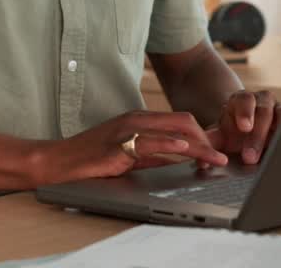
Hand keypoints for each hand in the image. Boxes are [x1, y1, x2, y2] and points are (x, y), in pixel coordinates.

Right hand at [39, 110, 228, 184]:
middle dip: (207, 139)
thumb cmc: (92, 159)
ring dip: (199, 146)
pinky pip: (150, 142)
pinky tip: (184, 151)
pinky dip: (170, 146)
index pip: (181, 122)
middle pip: (184, 122)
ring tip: (215, 159)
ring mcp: (128, 129)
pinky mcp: (119, 143)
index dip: (203, 135)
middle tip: (222, 157)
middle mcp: (137, 119)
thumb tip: (182, 158)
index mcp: (141, 120)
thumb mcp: (130, 155)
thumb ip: (155, 154)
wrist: (59, 161)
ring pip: (173, 131)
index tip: (217, 151)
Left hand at [206, 90, 280, 164]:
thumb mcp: (220, 138)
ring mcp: (278, 109)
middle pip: (264, 110)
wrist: (246, 136)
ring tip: (271, 154)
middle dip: (258, 134)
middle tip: (249, 157)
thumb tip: (201, 160)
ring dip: (276, 135)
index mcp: (241, 100)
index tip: (244, 127)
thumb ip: (209, 145)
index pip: (244, 100)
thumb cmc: (232, 134)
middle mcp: (262, 100)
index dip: (245, 112)